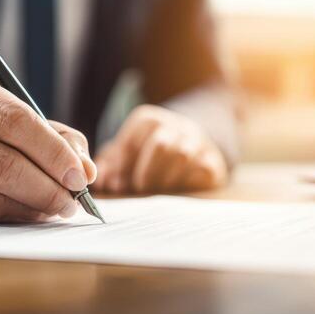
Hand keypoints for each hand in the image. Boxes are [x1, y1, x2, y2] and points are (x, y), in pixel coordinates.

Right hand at [0, 73, 95, 221]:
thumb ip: (50, 133)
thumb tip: (86, 169)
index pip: (14, 121)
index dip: (52, 151)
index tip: (81, 175)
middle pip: (1, 164)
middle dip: (46, 188)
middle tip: (73, 202)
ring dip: (31, 209)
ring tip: (55, 209)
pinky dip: (8, 219)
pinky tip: (26, 214)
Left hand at [92, 104, 226, 193]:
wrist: (192, 149)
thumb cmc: (148, 154)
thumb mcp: (126, 154)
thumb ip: (110, 165)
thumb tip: (102, 181)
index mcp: (149, 120)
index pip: (133, 137)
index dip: (122, 163)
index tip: (115, 183)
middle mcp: (175, 126)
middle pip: (160, 144)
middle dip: (145, 171)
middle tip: (137, 189)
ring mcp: (197, 142)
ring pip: (182, 155)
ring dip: (165, 179)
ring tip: (155, 193)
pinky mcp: (213, 161)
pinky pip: (203, 169)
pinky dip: (186, 183)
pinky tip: (176, 192)